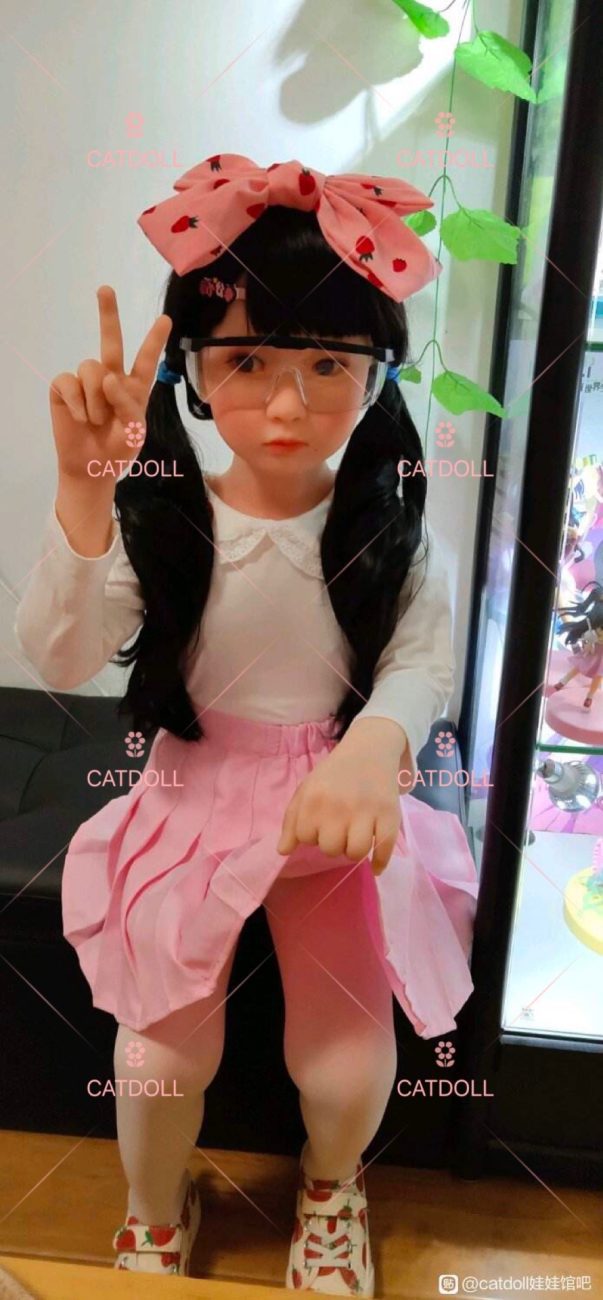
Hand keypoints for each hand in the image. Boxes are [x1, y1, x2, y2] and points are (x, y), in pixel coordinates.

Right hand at [49, 285, 171, 481]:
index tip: (165, 319)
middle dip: (108, 314)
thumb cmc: (118, 450)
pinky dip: (77, 402)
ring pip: (91, 369)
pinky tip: (80, 418)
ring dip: (96, 400)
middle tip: (105, 289)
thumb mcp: (134, 431)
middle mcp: (110, 379)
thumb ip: (127, 403)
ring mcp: (86, 382)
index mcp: (134, 388)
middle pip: (111, 342)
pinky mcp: (65, 388)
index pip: (146, 361)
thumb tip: (107, 376)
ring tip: (96, 420)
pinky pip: (70, 382)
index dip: (154, 340)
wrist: (91, 469)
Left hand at [276, 744, 402, 876]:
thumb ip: (292, 820)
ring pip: (356, 852)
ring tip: (355, 839)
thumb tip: (283, 851)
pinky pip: (384, 849)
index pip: (306, 838)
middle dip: (334, 843)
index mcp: (315, 799)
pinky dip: (379, 862)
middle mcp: (339, 806)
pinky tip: (376, 865)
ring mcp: (367, 811)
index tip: (321, 824)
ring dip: (354, 851)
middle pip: (330, 849)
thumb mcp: (306, 790)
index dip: (312, 834)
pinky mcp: (390, 815)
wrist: (369, 751)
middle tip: (340, 830)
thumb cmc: (333, 775)